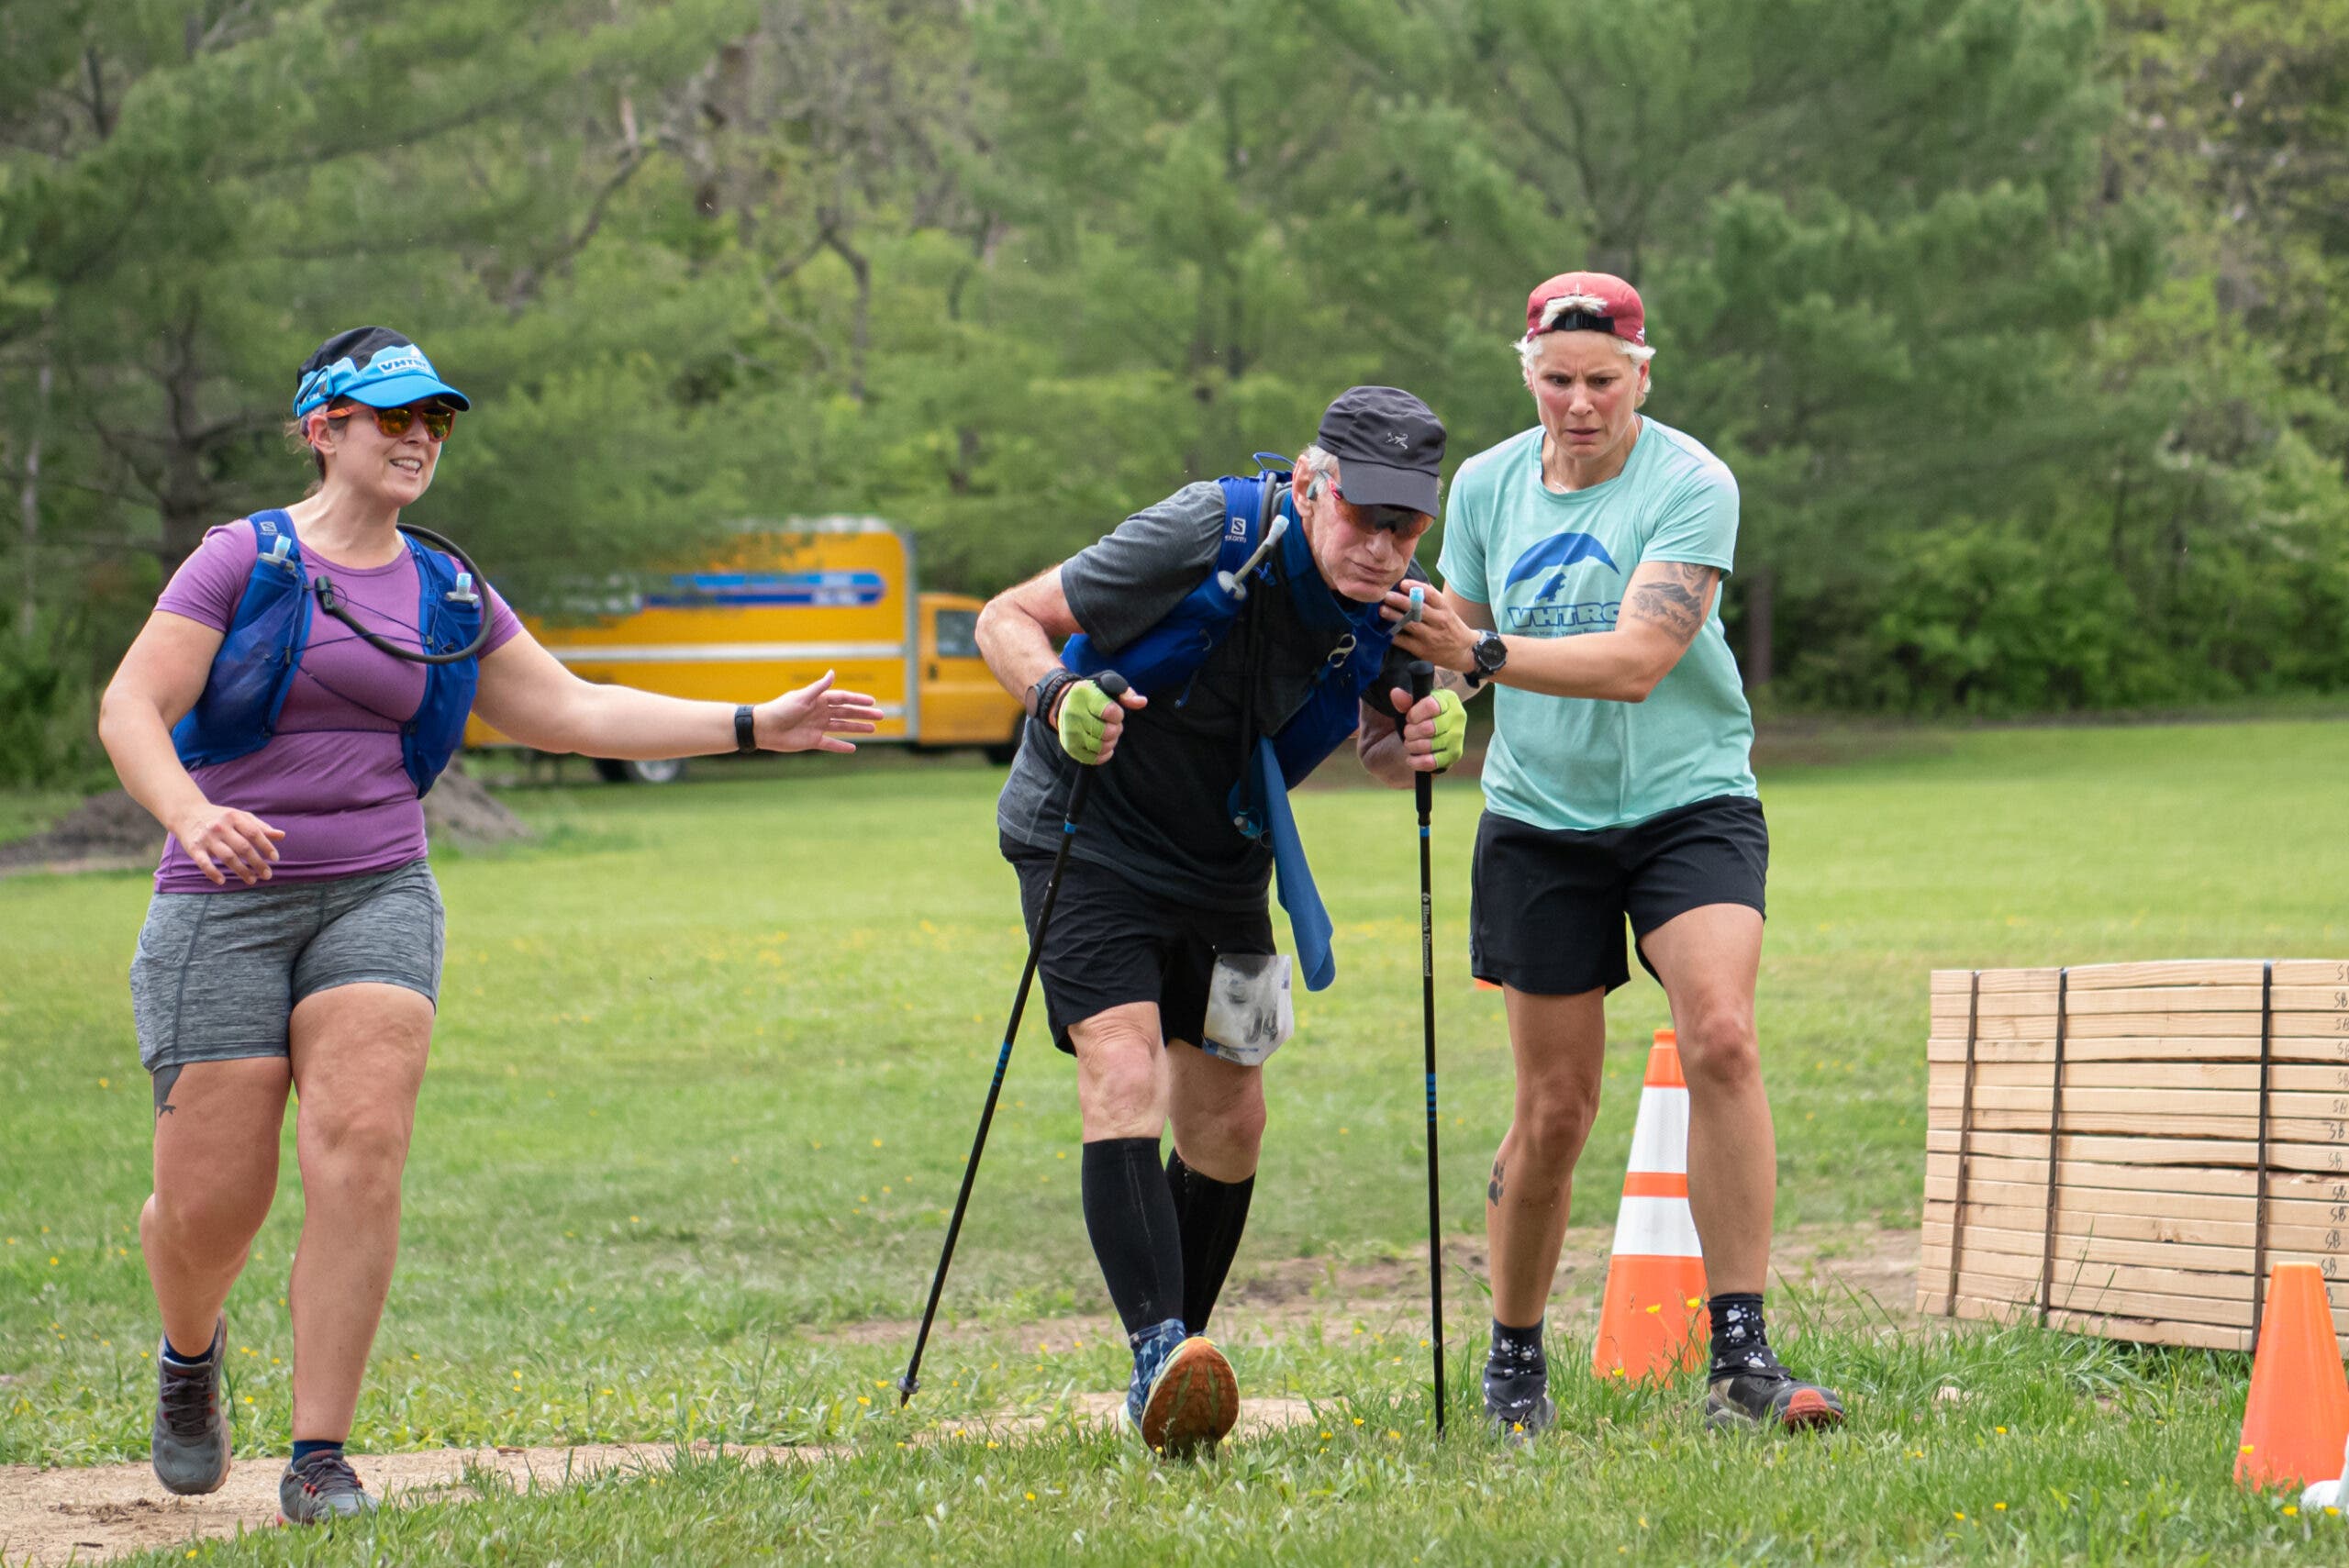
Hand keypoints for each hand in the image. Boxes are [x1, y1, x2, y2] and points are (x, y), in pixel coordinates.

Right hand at [170, 802, 284, 885]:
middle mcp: (221, 826)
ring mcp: (207, 837)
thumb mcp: (240, 817)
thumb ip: (260, 827)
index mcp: (234, 817)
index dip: (266, 846)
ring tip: (252, 880)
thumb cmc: (220, 817)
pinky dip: (213, 873)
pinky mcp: (194, 848)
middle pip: (243, 847)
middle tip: (267, 875)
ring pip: (227, 857)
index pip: (254, 833)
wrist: (186, 812)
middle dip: (257, 863)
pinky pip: (204, 863)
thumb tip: (282, 836)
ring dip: (241, 870)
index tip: (275, 859)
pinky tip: (222, 881)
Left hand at [755, 670, 885, 753]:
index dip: (858, 700)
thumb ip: (819, 687)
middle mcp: (820, 712)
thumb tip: (833, 672)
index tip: (873, 702)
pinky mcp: (812, 740)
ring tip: (873, 729)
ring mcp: (817, 727)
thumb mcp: (802, 697)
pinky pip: (830, 743)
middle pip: (846, 713)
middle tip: (881, 715)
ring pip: (842, 727)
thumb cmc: (781, 709)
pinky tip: (853, 748)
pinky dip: (841, 746)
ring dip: (857, 728)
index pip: (843, 698)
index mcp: (819, 700)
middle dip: (863, 714)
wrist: (764, 728)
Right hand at [1054, 678, 1147, 764]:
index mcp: (1084, 695)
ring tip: (1108, 734)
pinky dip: (1104, 754)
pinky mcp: (1070, 747)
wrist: (1063, 703)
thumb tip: (1142, 702)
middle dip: (1116, 729)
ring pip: (1100, 747)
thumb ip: (1126, 694)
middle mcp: (1073, 713)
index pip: (1109, 712)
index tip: (1115, 712)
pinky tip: (1105, 746)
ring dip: (1111, 742)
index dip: (1118, 715)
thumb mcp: (1108, 686)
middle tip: (1113, 724)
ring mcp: (1070, 732)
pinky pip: (1093, 759)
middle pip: (1106, 732)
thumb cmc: (1092, 694)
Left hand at [1383, 588, 1478, 672]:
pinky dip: (1395, 635)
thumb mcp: (1447, 611)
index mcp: (1445, 610)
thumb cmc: (1451, 627)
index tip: (1402, 584)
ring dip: (1394, 616)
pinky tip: (1386, 629)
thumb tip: (1411, 587)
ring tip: (1382, 610)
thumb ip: (1432, 601)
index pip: (1431, 595)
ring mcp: (1431, 638)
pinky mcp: (1423, 651)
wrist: (1464, 652)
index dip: (1416, 587)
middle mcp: (1439, 622)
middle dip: (1401, 601)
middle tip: (1387, 595)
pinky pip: (1405, 642)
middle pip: (1418, 609)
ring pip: (1410, 625)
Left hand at [1388, 686, 1466, 772]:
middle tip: (1408, 732)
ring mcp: (1457, 738)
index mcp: (1449, 700)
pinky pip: (1431, 762)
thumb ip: (1405, 700)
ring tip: (1410, 743)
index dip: (1414, 714)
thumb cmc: (1423, 716)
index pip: (1431, 706)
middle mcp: (1458, 717)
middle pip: (1428, 728)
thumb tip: (1396, 694)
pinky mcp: (1454, 755)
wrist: (1434, 732)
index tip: (1410, 717)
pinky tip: (1411, 757)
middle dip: (1411, 732)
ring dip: (1412, 746)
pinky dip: (1416, 761)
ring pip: (1428, 745)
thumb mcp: (1414, 705)